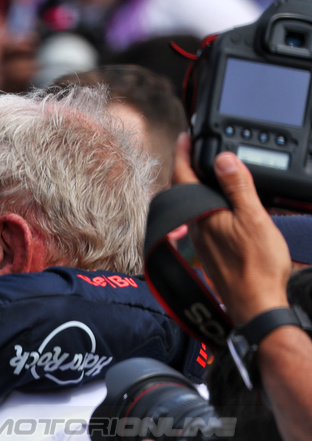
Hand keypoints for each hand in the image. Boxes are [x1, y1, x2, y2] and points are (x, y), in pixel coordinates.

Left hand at [172, 133, 290, 324]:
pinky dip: (205, 203)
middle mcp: (195, 227)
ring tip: (204, 170)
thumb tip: (222, 159)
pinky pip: (201, 219)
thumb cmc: (256, 266)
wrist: (255, 303)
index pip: (184, 177)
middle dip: (186, 168)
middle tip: (192, 148)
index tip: (184, 137)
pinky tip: (217, 203)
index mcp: (202, 215)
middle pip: (184, 191)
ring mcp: (200, 240)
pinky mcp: (209, 250)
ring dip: (195, 186)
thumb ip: (237, 188)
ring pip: (191, 205)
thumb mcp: (253, 218)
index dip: (183, 154)